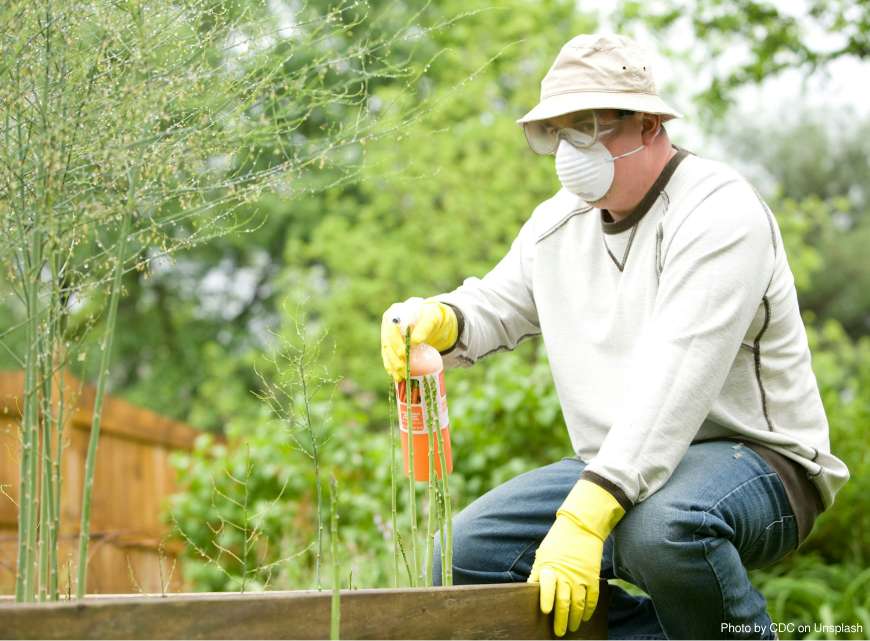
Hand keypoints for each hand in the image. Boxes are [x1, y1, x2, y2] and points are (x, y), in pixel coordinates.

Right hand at [380, 298, 457, 379]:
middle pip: (387, 342)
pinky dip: (391, 367)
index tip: (403, 354)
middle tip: (402, 368)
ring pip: (386, 351)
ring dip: (392, 365)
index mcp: (395, 312)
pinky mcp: (391, 345)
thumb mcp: (432, 318)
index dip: (395, 342)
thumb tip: (414, 341)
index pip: (392, 328)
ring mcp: (388, 334)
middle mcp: (388, 324)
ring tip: (400, 376)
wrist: (431, 320)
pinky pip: (388, 357)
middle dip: (393, 357)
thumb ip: (425, 327)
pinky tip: (395, 376)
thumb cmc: (432, 316)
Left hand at [528, 479, 624, 636]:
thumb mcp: (542, 554)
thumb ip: (537, 573)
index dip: (546, 599)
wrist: (581, 526)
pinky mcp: (592, 576)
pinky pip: (592, 598)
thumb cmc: (557, 541)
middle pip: (564, 602)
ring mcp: (581, 576)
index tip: (545, 612)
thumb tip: (529, 591)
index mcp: (550, 567)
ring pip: (579, 604)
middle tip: (559, 632)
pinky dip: (589, 610)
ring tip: (572, 628)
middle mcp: (566, 574)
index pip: (546, 586)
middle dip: (561, 620)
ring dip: (575, 619)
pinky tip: (585, 617)